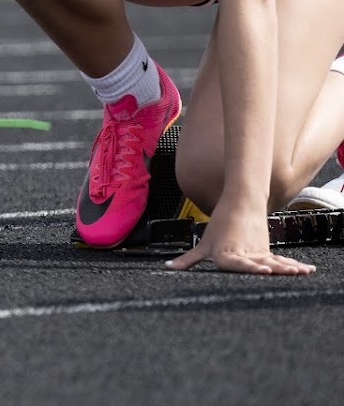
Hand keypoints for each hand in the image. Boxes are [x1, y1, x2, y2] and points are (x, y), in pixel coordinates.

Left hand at [164, 205, 313, 274]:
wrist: (240, 202)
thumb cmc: (219, 226)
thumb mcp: (203, 245)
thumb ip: (188, 260)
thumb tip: (168, 268)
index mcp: (225, 255)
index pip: (237, 264)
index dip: (250, 267)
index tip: (264, 270)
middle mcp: (243, 254)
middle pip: (257, 264)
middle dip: (271, 270)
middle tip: (282, 272)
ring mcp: (256, 252)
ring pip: (272, 262)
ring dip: (286, 267)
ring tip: (300, 271)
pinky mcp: (266, 250)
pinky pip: (280, 260)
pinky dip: (293, 265)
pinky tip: (307, 270)